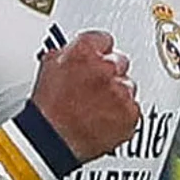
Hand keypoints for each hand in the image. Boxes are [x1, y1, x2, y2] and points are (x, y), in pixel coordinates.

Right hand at [30, 30, 139, 161]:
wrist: (51, 140)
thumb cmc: (47, 108)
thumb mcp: (49, 67)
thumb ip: (68, 53)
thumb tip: (75, 52)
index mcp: (86, 51)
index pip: (104, 40)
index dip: (99, 52)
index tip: (97, 59)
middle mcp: (107, 68)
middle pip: (119, 62)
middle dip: (109, 74)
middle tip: (93, 89)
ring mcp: (121, 91)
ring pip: (127, 87)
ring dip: (116, 95)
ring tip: (96, 108)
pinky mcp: (130, 114)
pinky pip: (132, 110)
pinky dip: (122, 116)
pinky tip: (103, 120)